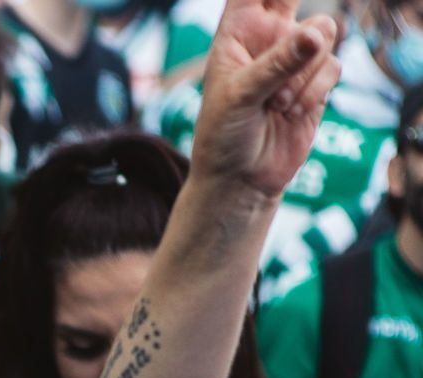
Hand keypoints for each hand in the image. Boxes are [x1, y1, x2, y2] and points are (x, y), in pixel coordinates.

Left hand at [191, 0, 340, 197]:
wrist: (241, 178)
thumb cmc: (223, 136)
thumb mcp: (239, 96)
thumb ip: (276, 64)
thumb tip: (314, 34)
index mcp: (237, 33)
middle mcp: (268, 39)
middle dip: (303, 18)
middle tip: (303, 33)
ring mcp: (295, 59)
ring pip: (323, 34)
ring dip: (302, 72)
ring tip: (274, 103)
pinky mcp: (317, 81)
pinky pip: (333, 66)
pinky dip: (313, 91)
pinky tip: (289, 112)